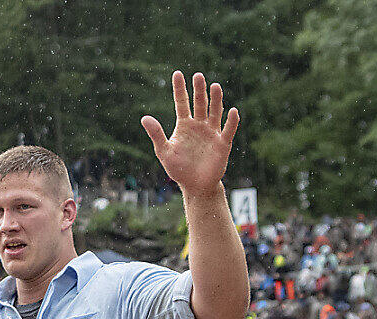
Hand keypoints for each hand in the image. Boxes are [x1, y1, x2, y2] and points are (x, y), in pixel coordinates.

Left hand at [141, 71, 238, 197]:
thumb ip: (156, 134)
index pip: (182, 103)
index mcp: (184, 126)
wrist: (195, 186)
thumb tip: (144, 118)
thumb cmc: (178, 169)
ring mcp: (212, 133)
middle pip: (200, 103)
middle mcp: (199, 125)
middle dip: (199, 90)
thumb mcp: (164, 152)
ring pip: (215, 112)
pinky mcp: (223, 143)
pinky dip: (231, 121)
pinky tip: (232, 111)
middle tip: (198, 75)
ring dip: (215, 99)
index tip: (177, 73)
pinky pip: (228, 129)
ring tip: (214, 86)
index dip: (180, 89)